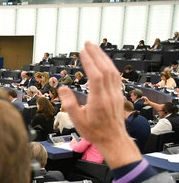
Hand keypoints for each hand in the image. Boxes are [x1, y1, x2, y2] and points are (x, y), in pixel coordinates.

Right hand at [57, 42, 140, 167]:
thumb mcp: (77, 120)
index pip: (95, 75)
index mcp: (98, 100)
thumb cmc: (94, 131)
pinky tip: (104, 62)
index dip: (89, 61)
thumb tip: (62, 88)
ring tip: (95, 48)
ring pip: (111, 71)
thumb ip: (69, 104)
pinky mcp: (118, 94)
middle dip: (96, 54)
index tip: (82, 51)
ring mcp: (115, 93)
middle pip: (104, 69)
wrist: (113, 139)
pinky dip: (109, 65)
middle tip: (88, 43)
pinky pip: (115, 76)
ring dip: (103, 58)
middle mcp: (109, 94)